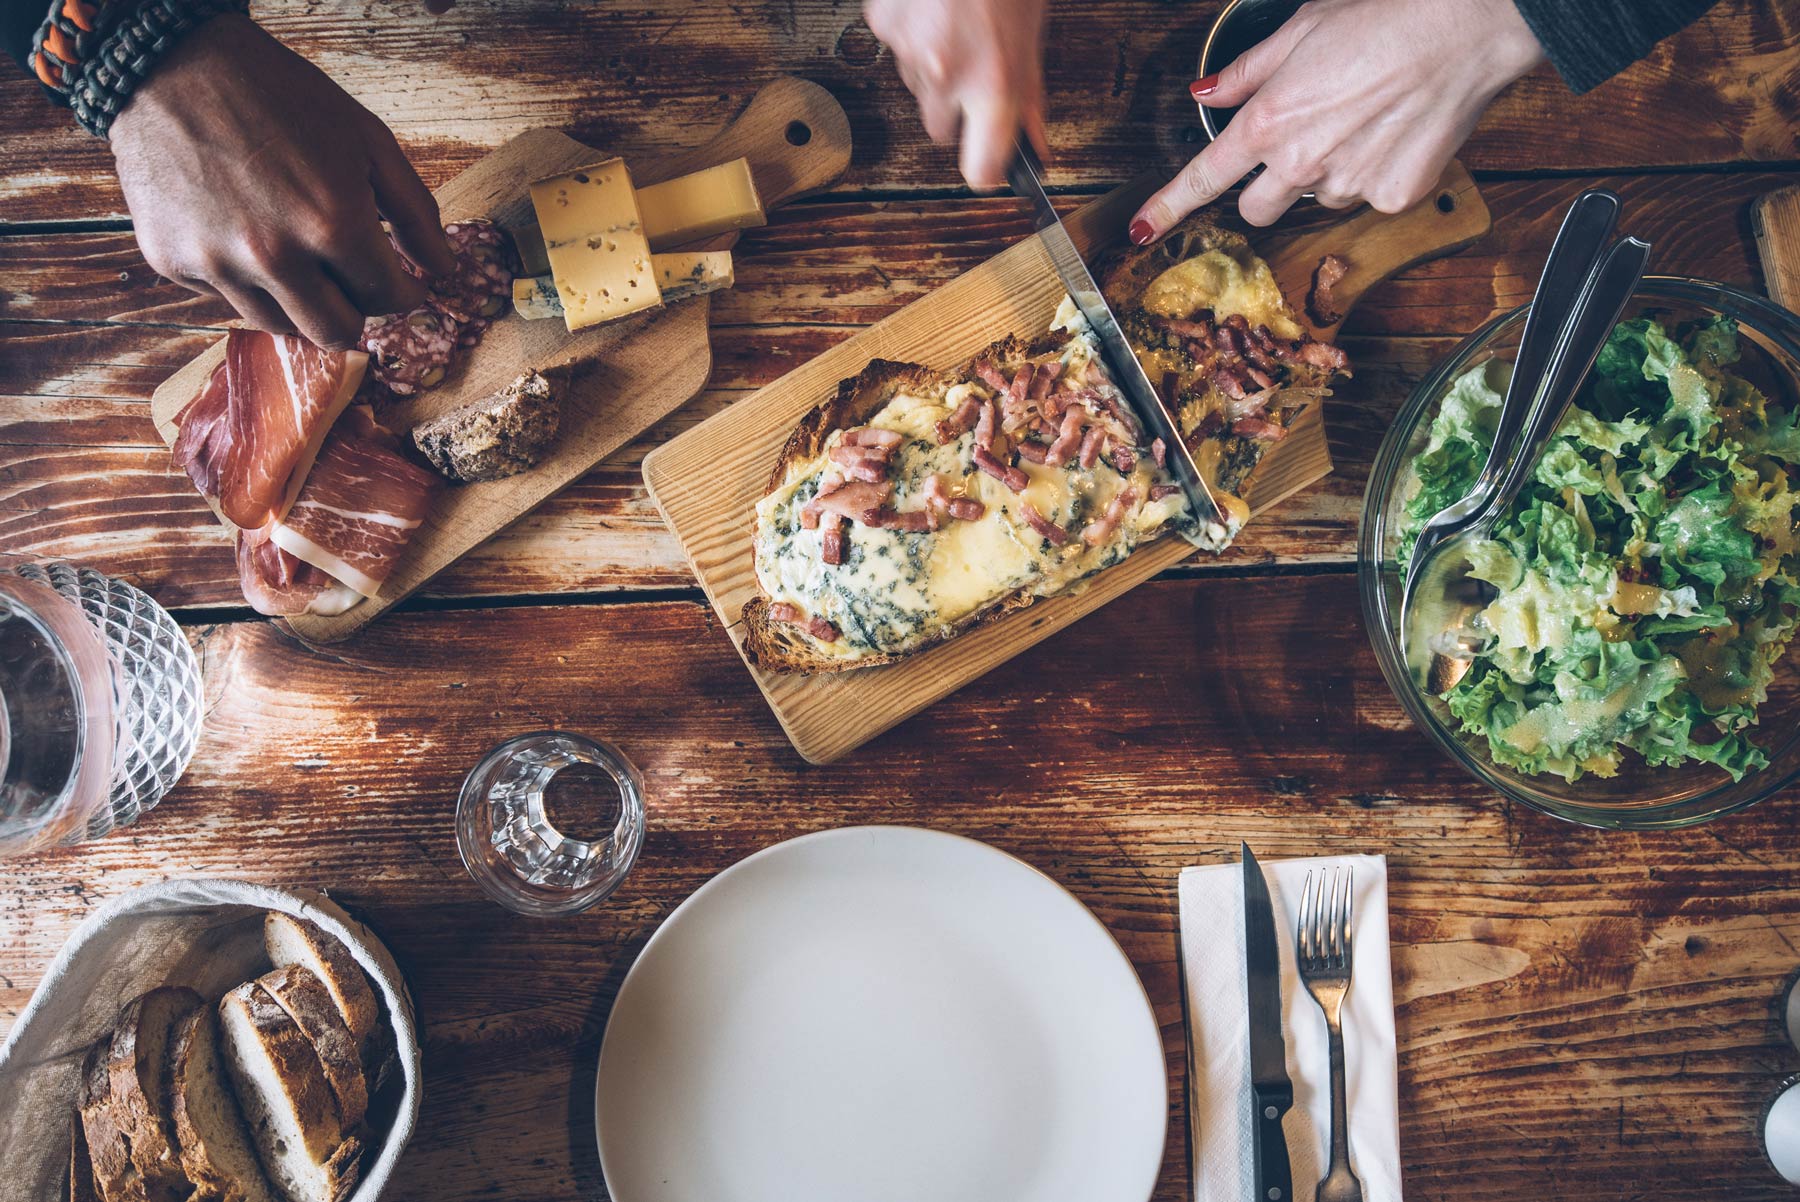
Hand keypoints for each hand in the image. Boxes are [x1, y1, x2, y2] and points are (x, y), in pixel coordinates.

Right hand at [110, 14, 454, 348]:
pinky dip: (247, 281)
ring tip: (300, 254)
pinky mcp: (172, 263)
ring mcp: (219, 265)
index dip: (405, 291)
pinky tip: (245, 233)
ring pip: (281, 326)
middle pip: (336, 332)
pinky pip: (227, 298)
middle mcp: (275, 257)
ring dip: (301, 301)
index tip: (404, 282)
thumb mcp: (368, 140)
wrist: (172, 63)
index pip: (389, 298)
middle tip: (355, 282)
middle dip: (357, 311)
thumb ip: (415, 213)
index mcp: (333, 226)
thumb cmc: (280, 96)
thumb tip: (444, 271)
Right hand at [864, 0, 1048, 189]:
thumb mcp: (1032, 32)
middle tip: (977, 67)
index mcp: (994, 81)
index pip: (982, 169)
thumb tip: (1036, 145)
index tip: (994, 163)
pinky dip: (912, 35)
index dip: (989, 169)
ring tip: (956, 24)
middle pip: (941, 131)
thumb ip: (1030, 95)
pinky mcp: (882, 23)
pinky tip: (933, 8)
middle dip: (958, 109)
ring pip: (917, 88)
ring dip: (935, 69)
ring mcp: (907, 49)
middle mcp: (947, 74)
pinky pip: (896, 49)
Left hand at [1130, 0, 1542, 239]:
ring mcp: (1347, 185)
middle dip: (1264, 188)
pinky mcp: (1391, 197)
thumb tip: (1207, 90)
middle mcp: (1301, 163)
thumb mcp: (1301, 30)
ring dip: (1324, 176)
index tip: (1141, 230)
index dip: (1166, 207)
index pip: (1203, 178)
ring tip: (1361, 122)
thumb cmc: (1386, 17)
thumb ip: (1248, 71)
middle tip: (1294, 149)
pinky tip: (1394, 133)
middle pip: (1256, 210)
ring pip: (1316, 201)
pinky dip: (1374, 174)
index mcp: (1268, 121)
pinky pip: (1367, 198)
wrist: (1466, 27)